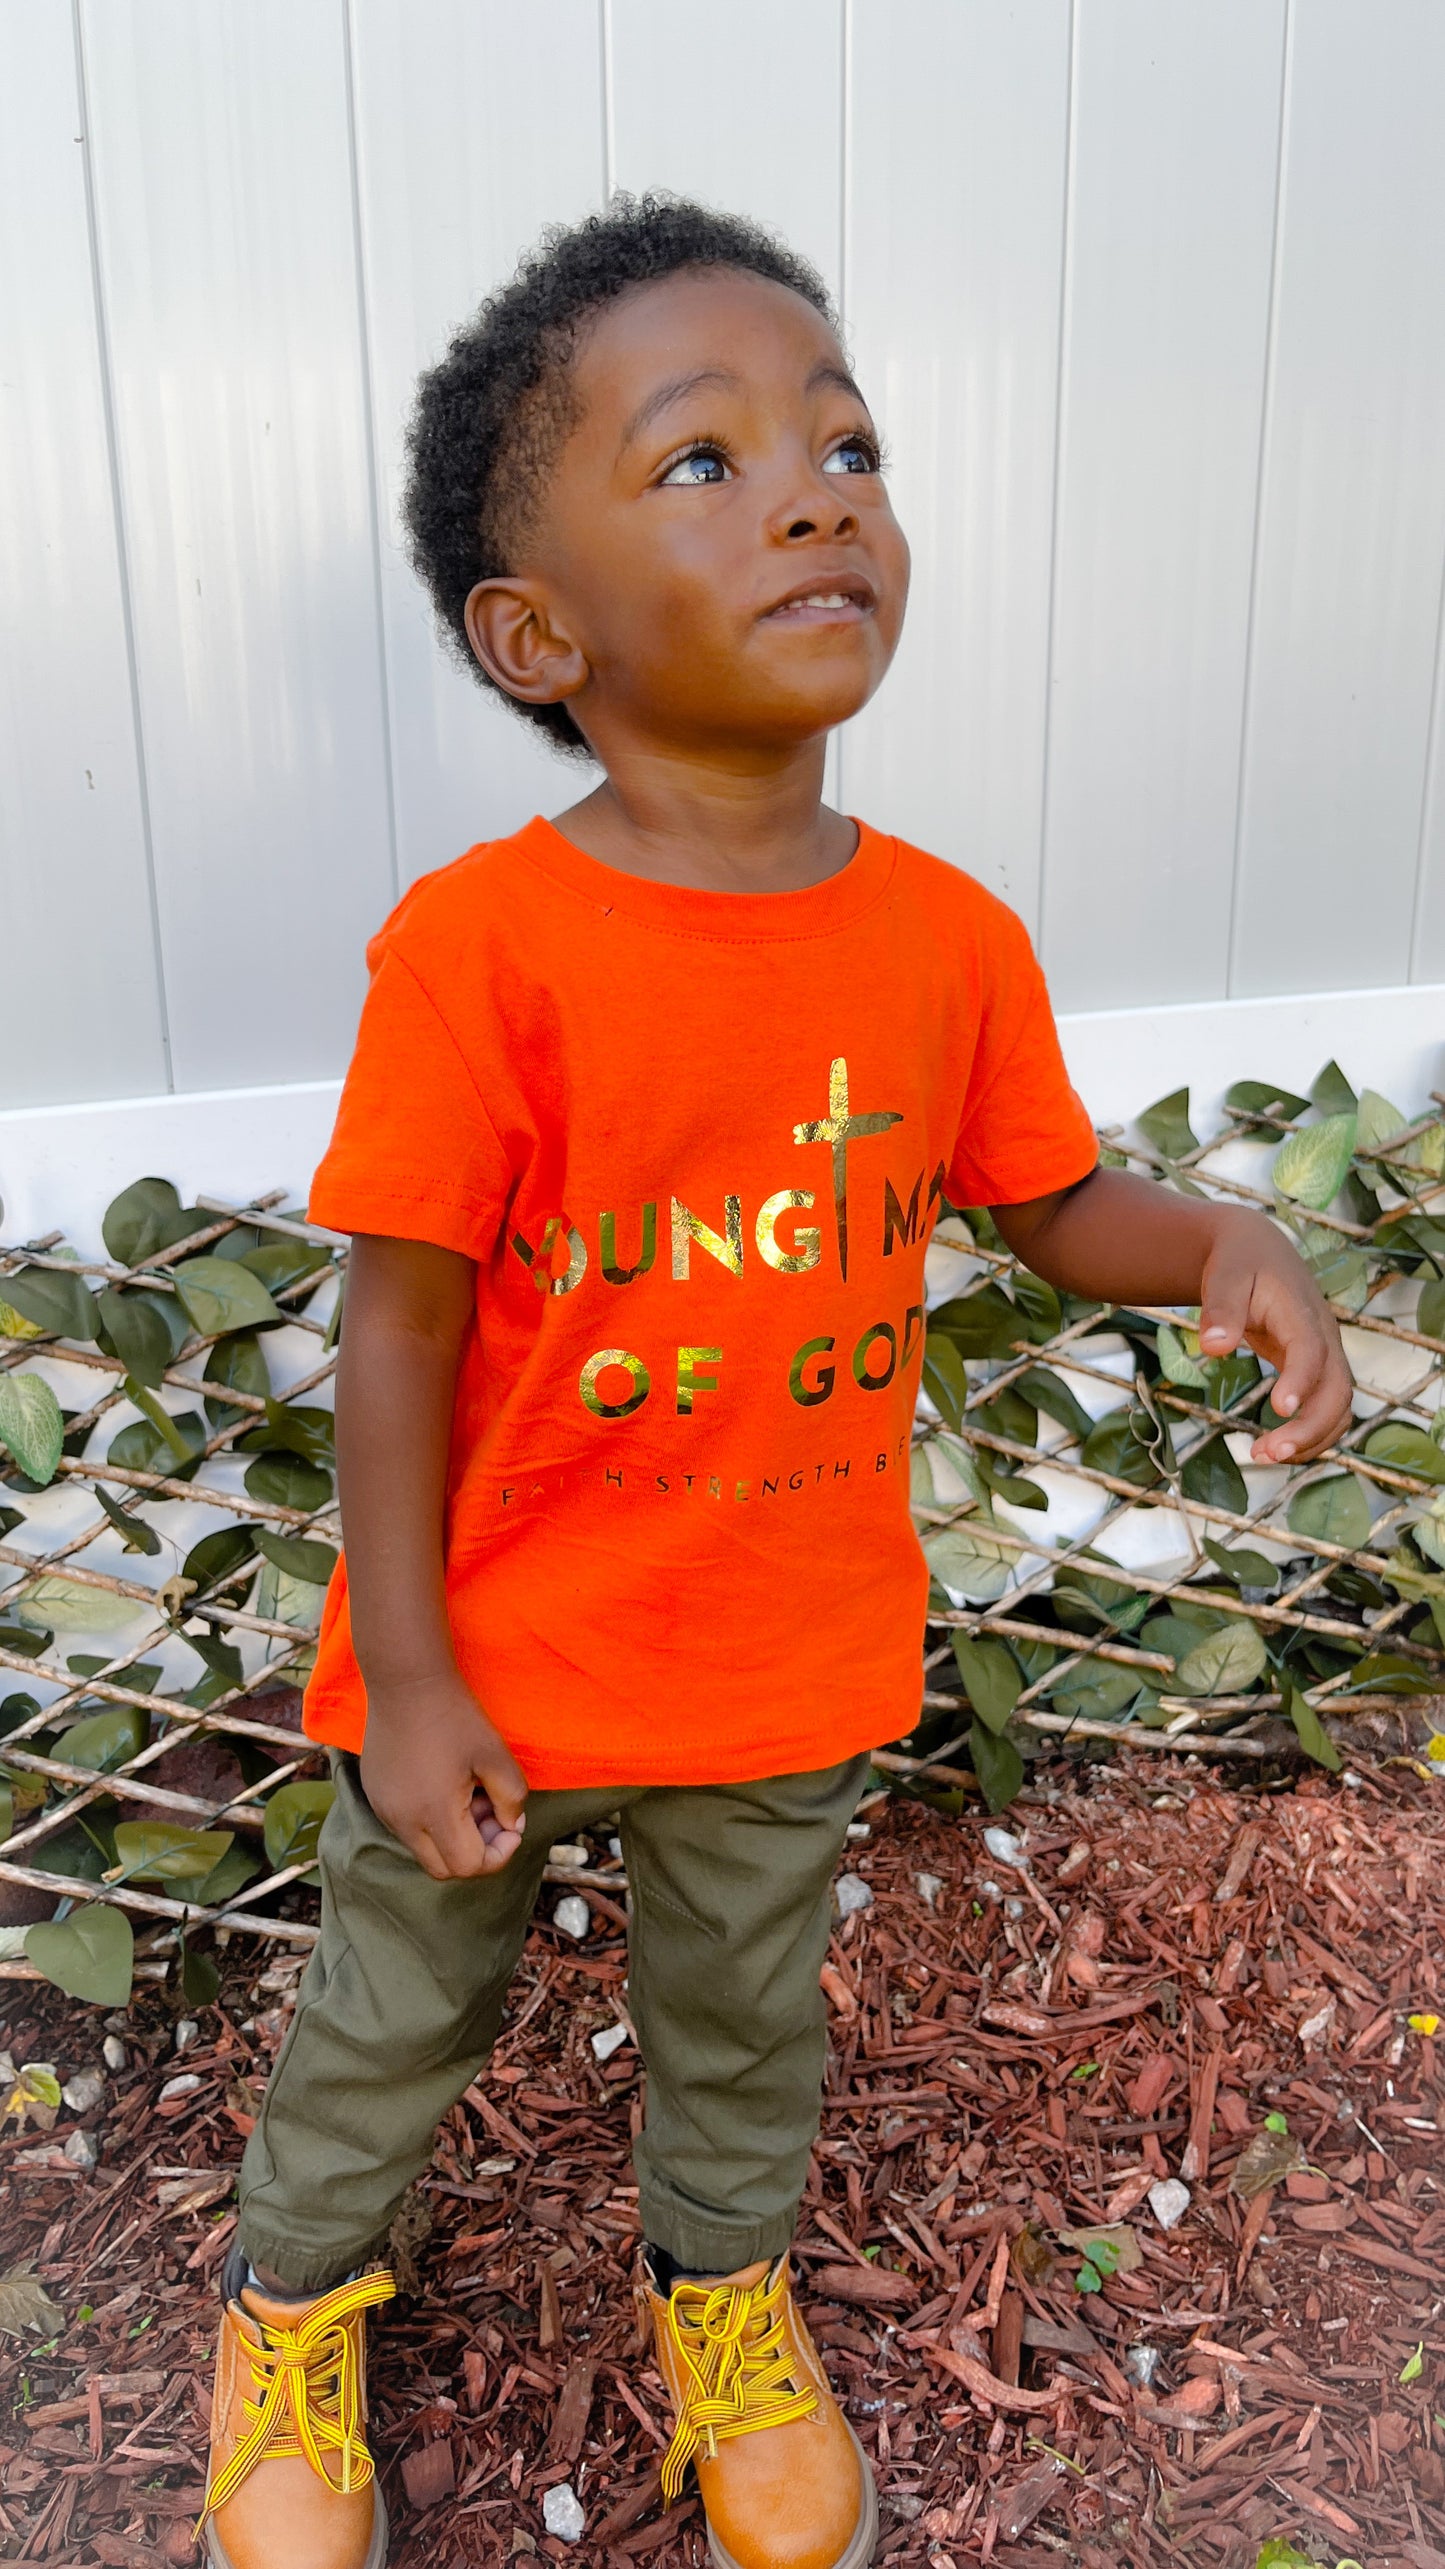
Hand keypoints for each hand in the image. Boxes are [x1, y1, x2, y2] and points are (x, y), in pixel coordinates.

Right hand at [359, 1671, 527, 1880]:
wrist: (405, 1682)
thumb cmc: (455, 1716)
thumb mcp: (496, 1756)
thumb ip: (512, 1799)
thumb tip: (511, 1826)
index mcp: (434, 1814)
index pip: (469, 1866)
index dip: (498, 1854)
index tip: (510, 1824)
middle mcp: (402, 1821)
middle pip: (444, 1868)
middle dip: (475, 1851)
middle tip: (490, 1812)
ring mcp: (383, 1809)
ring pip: (423, 1849)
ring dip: (451, 1836)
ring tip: (467, 1794)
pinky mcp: (374, 1796)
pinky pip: (405, 1827)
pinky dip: (429, 1821)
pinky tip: (442, 1785)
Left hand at [1197, 1215, 1354, 1463]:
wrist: (1257, 1249)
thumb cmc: (1239, 1261)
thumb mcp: (1224, 1274)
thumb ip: (1220, 1308)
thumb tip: (1213, 1347)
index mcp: (1300, 1312)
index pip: (1311, 1350)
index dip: (1301, 1380)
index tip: (1279, 1409)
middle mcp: (1323, 1336)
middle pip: (1337, 1389)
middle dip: (1309, 1427)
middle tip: (1265, 1453)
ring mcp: (1325, 1354)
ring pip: (1339, 1406)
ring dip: (1310, 1439)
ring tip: (1261, 1456)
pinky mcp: (1317, 1368)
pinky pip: (1328, 1408)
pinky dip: (1310, 1435)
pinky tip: (1275, 1449)